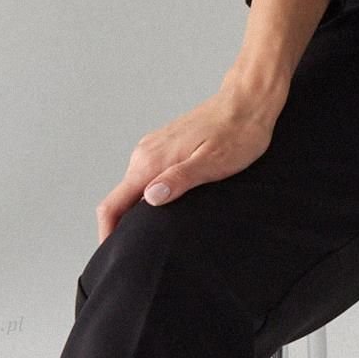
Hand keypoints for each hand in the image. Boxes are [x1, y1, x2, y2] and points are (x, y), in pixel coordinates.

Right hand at [94, 73, 287, 244]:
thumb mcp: (213, 161)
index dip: (108, 235)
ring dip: (140, 210)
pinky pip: (148, 176)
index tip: (117, 257)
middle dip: (126, 227)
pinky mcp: (166, 145)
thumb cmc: (238, 131)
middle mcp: (146, 153)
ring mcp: (155, 147)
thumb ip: (179, 179)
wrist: (249, 100)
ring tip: (160, 231)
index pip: (112, 205)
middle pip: (121, 200)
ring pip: (134, 188)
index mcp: (151, 160)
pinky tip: (172, 203)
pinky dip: (152, 194)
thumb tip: (150, 198)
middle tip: (146, 250)